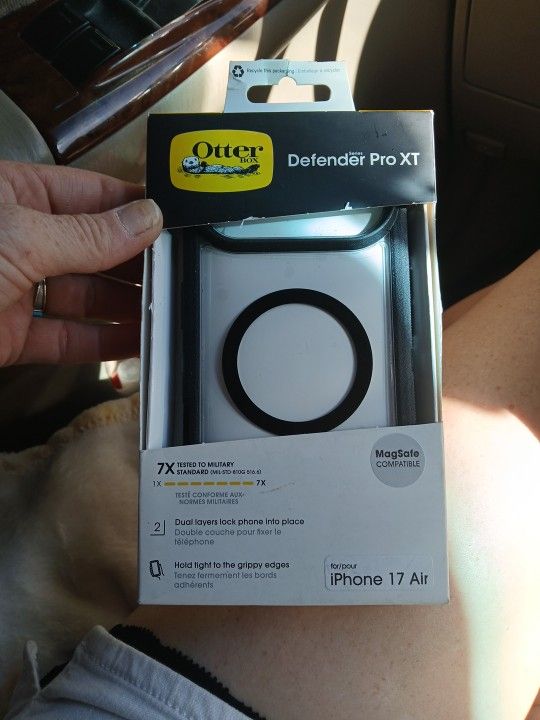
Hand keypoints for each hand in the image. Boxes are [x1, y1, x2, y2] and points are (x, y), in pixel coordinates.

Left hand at [0, 161, 161, 365]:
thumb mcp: (20, 238)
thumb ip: (87, 234)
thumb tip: (145, 219)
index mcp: (12, 195)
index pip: (89, 193)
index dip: (133, 208)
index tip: (173, 222)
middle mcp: (18, 240)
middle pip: (94, 249)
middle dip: (136, 263)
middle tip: (176, 273)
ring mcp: (16, 288)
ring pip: (86, 296)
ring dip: (127, 306)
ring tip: (164, 308)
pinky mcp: (13, 335)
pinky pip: (68, 338)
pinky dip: (103, 343)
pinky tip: (135, 339)